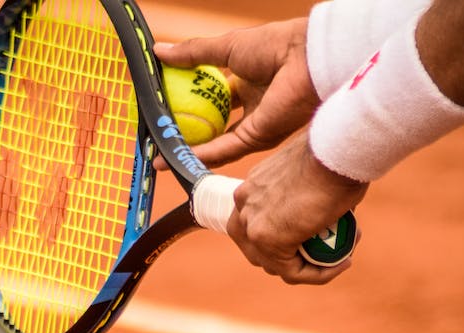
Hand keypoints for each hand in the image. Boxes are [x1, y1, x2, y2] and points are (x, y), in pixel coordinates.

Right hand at [154, 18, 320, 168]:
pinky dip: (201, 154)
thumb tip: (158, 52)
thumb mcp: (225, 47)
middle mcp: (251, 106)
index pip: (211, 97)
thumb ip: (192, 54)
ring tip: (161, 154)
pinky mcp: (257, 138)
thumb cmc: (273, 45)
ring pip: (216, 142)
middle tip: (159, 135)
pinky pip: (224, 149)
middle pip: (213, 124)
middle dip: (187, 132)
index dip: (187, 101)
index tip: (164, 106)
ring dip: (189, 149)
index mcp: (246, 81)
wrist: (305, 59)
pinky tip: (178, 156)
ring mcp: (254, 124)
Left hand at [227, 133, 366, 284]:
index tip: (316, 237)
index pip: (256, 224)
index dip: (284, 238)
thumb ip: (306, 194)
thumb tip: (324, 211)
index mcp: (251, 187)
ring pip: (275, 265)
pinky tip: (343, 262)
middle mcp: (244, 204)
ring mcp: (252, 223)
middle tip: (325, 253)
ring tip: (341, 256)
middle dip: (290, 257)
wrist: (335, 151)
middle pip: (257, 249)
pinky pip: (293, 272)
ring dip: (309, 268)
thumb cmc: (334, 154)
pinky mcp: (267, 239)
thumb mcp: (313, 173)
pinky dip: (318, 274)